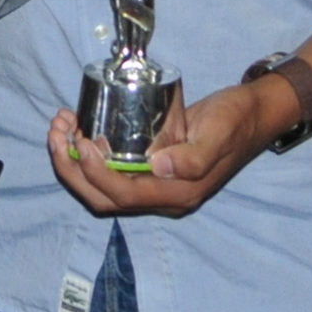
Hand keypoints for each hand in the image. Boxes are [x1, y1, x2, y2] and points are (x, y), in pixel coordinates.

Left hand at [48, 76, 296, 217]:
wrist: (254, 113)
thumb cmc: (237, 119)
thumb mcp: (220, 132)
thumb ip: (195, 157)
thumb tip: (157, 167)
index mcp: (178, 193)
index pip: (123, 196)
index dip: (95, 174)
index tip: (81, 141)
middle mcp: (163, 196)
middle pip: (104, 198)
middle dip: (72, 169)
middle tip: (57, 132)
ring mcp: (156, 184)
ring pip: (102, 188)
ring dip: (73, 162)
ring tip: (60, 127)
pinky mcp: (151, 167)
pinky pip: (112, 172)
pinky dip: (88, 156)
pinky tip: (78, 129)